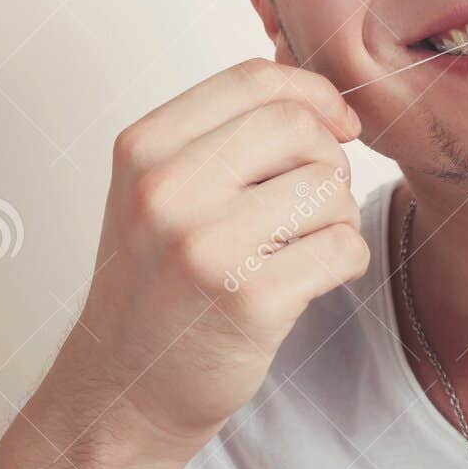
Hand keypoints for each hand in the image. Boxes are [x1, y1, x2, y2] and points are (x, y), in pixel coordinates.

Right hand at [47, 58, 368, 465]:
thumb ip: (223, 136)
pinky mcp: (248, 298)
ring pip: (329, 188)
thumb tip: (328, 107)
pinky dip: (343, 263)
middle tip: (308, 205)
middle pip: (299, 128)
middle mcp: (166, 189)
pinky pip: (342, 248)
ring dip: (335, 218)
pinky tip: (307, 281)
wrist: (125, 388)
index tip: (336, 126)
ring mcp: (205, 244)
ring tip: (297, 249)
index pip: (253, 79)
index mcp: (144, 148)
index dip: (313, 94)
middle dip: (327, 161)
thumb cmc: (156, 283)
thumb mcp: (158, 189)